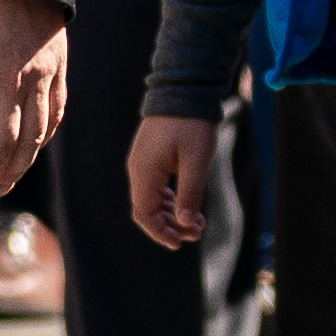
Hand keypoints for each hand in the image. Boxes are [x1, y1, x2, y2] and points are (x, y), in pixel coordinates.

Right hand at [124, 112, 222, 251]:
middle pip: (146, 209)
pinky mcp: (150, 157)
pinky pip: (154, 187)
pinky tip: (187, 204)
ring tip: (197, 222)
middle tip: (197, 233)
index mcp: (145, 172)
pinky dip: (169, 200)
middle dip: (169, 226)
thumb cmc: (191, 124)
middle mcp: (138, 169)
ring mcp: (143, 163)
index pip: (144, 214)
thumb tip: (186, 223)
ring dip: (170, 215)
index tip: (180, 244)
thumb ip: (190, 193)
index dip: (160, 232)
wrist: (183, 91)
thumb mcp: (196, 161)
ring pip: (150, 199)